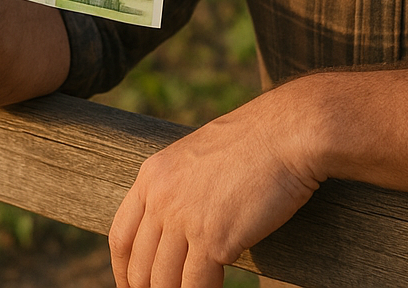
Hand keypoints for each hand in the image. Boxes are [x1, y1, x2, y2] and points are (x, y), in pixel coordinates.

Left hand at [108, 88, 319, 287]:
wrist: (286, 134)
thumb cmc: (254, 142)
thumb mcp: (198, 157)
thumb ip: (179, 187)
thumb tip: (176, 227)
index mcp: (153, 174)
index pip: (121, 235)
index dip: (125, 271)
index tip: (134, 286)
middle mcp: (161, 196)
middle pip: (140, 266)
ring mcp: (185, 217)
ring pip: (165, 282)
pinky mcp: (213, 237)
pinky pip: (196, 286)